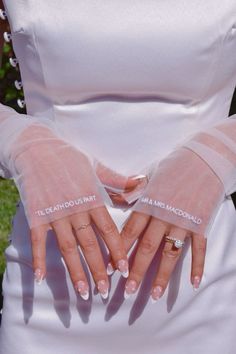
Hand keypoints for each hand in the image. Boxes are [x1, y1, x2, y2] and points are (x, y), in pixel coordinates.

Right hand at [11, 124, 142, 299]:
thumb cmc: (69, 157)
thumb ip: (117, 181)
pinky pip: (39, 240)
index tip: (124, 270)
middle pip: (90, 245)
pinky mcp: (36, 215)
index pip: (109, 231)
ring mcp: (55, 214)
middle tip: (106, 291)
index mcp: (93, 199)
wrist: (38, 148)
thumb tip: (141, 183)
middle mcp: (76, 210)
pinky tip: (40, 278)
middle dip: (100, 269)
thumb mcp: (96, 166)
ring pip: (68, 247)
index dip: (117, 251)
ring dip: (76, 271)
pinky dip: (38, 259)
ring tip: (83, 292)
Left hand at [107, 147, 223, 300]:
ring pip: (170, 253)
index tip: (110, 268)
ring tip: (154, 295)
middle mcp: (163, 216)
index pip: (129, 232)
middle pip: (147, 248)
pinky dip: (197, 266)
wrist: (203, 158)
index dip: (119, 251)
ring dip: (161, 276)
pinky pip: (198, 248)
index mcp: (148, 203)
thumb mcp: (149, 175)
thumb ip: (135, 192)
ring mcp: (183, 221)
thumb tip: (120, 201)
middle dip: (136, 271)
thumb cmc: (174, 165)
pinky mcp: (201, 223)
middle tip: (127, 291)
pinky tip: (193, 283)